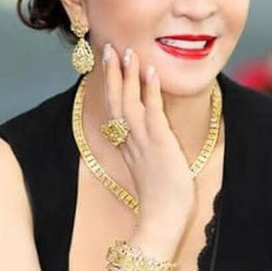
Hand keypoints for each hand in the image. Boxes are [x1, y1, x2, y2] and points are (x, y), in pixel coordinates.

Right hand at [104, 43, 194, 226]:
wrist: (161, 221)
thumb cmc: (161, 202)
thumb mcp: (149, 172)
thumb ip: (144, 155)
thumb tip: (148, 145)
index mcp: (127, 146)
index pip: (115, 110)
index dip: (111, 86)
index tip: (110, 65)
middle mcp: (131, 141)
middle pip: (116, 101)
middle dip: (112, 74)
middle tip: (110, 48)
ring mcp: (143, 142)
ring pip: (129, 102)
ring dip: (128, 76)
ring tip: (128, 52)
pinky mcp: (159, 144)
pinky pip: (153, 112)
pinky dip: (151, 91)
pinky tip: (152, 72)